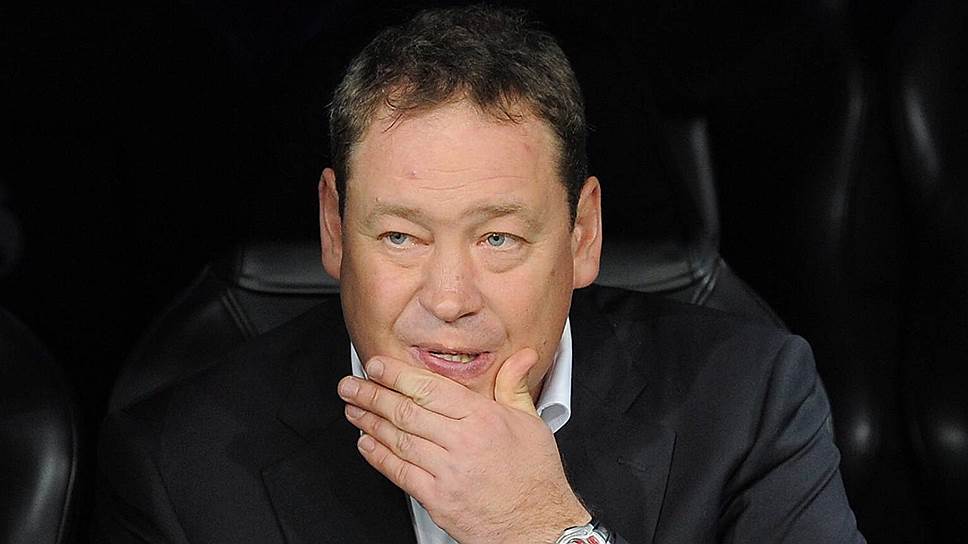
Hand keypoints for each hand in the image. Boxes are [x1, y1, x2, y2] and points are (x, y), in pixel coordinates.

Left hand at [337, 348, 589, 543]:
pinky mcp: (437, 499)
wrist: (537, 527)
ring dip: (370, 422)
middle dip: (372, 395)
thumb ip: (514, 387)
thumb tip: (520, 357)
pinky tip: (366, 443)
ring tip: (353, 409)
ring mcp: (447, 472)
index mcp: (483, 419)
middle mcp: (462, 443)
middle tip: (351, 385)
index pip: (430, 389)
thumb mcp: (532, 424)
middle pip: (407, 412)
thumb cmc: (534, 478)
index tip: (377, 365)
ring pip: (399, 440)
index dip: (397, 375)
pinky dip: (379, 456)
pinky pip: (400, 473)